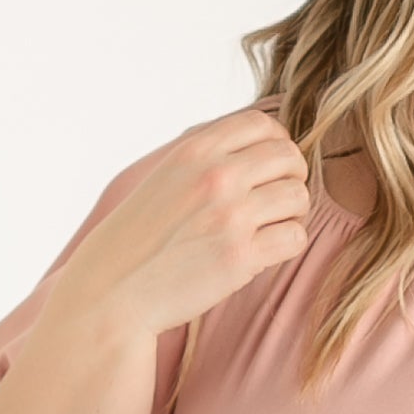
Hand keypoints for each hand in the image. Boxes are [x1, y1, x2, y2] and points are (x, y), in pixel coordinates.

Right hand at [43, 106, 313, 347]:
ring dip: (293, 214)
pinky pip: (295, 237)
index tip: (271, 169)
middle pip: (290, 158)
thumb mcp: (167, 175)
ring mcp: (231, 216)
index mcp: (195, 149)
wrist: (114, 289)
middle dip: (292, 178)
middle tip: (277, 202)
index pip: (264, 125)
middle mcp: (216, 175)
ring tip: (270, 228)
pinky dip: (288, 244)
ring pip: (299, 197)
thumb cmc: (142, 236)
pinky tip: (266, 251)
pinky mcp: (241, 257)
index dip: (278, 145)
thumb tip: (259, 141)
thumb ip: (207, 156)